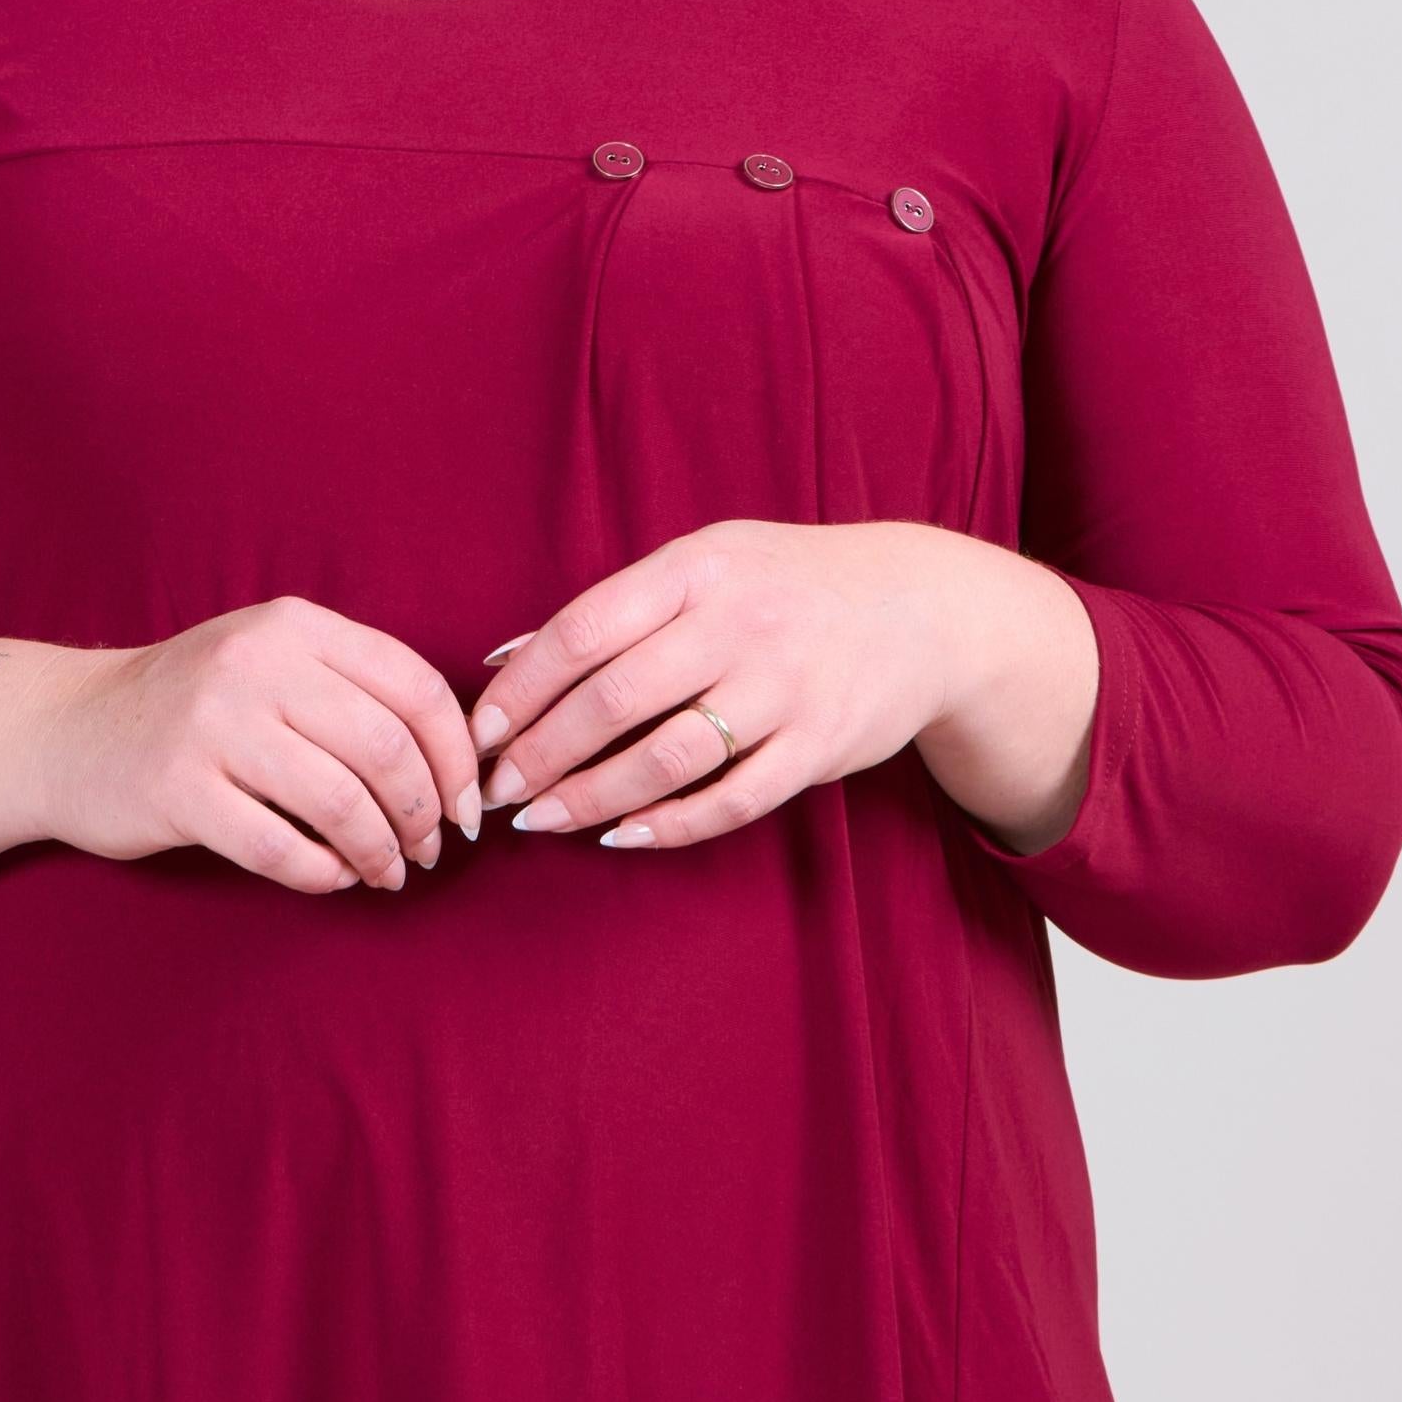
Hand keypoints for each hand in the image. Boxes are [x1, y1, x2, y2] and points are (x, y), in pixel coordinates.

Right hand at [0, 602, 486, 897]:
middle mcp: (257, 664)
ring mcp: (213, 725)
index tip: (468, 805)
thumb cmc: (193, 706)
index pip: (416, 687)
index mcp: (296, 627)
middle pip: (387, 748)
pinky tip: (333, 878)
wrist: (67, 728)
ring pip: (341, 802)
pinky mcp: (178, 790)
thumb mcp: (270, 661)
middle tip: (432, 849)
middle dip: (426, 812)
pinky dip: (323, 874)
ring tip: (389, 871)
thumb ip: (352, 688)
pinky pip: (280, 848)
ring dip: (382, 851)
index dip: (458, 757)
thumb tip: (459, 760)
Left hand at [466, 520, 1097, 853]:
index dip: (522, 690)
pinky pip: (731, 799)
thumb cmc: (786, 586)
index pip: (584, 630)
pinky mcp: (819, 745)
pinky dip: (668, 825)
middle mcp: (739, 623)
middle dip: (542, 753)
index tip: (479, 734)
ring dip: (592, 797)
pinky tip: (622, 836)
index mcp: (696, 569)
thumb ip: (611, 611)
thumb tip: (500, 660)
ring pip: (666, 756)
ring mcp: (785, 686)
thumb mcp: (704, 565)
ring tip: (543, 820)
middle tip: (497, 792)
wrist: (922, 609)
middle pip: (614, 698)